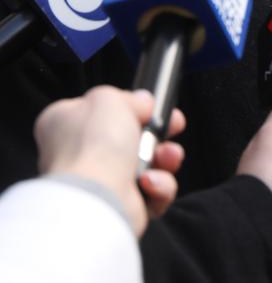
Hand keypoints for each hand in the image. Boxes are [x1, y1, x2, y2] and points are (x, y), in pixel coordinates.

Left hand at [34, 85, 185, 236]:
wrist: (95, 199)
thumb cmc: (95, 145)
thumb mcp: (110, 99)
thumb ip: (129, 97)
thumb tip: (144, 103)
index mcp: (66, 124)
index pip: (102, 109)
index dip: (130, 105)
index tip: (153, 106)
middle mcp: (79, 155)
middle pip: (131, 136)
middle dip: (158, 133)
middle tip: (173, 127)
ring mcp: (99, 183)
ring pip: (147, 164)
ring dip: (165, 158)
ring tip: (169, 157)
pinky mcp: (120, 206)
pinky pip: (152, 192)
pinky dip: (159, 186)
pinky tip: (150, 183)